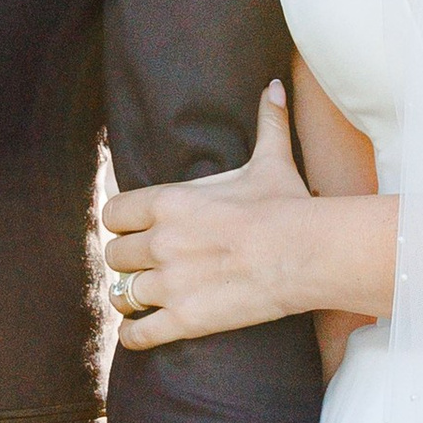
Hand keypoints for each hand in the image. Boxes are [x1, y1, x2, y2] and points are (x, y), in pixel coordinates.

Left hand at [103, 83, 313, 349]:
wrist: (307, 252)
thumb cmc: (288, 205)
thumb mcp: (271, 160)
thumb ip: (266, 122)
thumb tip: (273, 86)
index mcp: (168, 202)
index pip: (114, 213)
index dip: (123, 223)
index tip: (135, 230)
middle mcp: (159, 241)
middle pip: (114, 255)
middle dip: (127, 260)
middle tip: (144, 265)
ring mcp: (168, 283)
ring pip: (122, 293)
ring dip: (130, 296)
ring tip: (141, 299)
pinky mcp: (184, 319)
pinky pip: (138, 333)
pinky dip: (135, 335)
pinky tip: (140, 333)